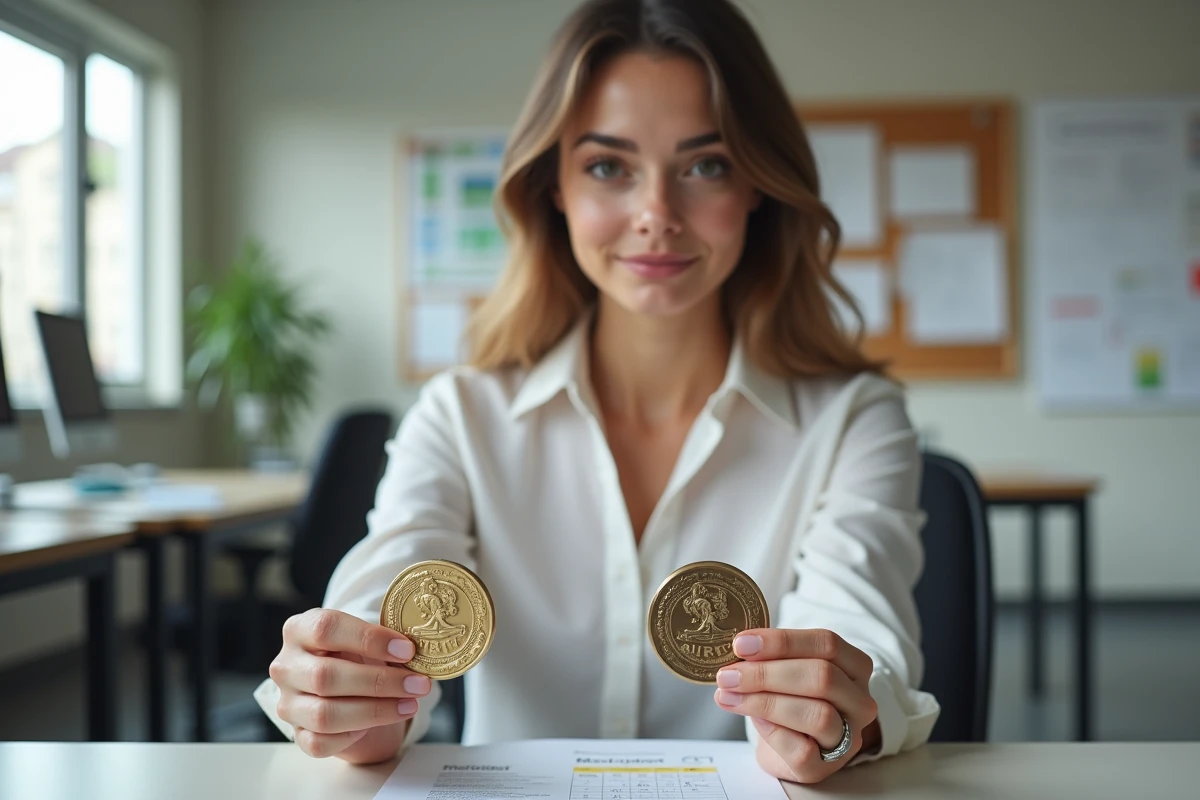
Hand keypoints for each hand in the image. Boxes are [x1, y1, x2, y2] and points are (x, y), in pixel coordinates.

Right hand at [270, 608, 429, 761]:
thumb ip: (383, 642)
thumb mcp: (363, 639)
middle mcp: (286, 666)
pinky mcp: (296, 734)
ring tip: (409, 704)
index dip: (369, 639)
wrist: (338, 685)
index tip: (407, 650)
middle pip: (326, 676)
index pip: (326, 628)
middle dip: (380, 681)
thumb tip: (417, 653)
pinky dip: (353, 736)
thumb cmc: (352, 654)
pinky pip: (320, 742)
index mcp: (299, 630)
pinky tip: (377, 723)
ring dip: (375, 711)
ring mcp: (287, 703)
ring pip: (324, 714)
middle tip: (418, 684)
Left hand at [713, 628, 879, 783]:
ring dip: (765, 702)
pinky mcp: (825, 767)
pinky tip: (753, 720)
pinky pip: (802, 750)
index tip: (741, 644)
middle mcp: (859, 701)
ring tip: (728, 696)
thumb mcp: (787, 669)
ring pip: (817, 714)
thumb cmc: (790, 699)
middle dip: (767, 673)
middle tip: (729, 675)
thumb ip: (772, 657)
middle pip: (821, 677)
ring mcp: (848, 737)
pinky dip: (772, 731)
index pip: (827, 643)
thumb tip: (739, 648)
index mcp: (854, 666)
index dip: (782, 641)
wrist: (788, 747)